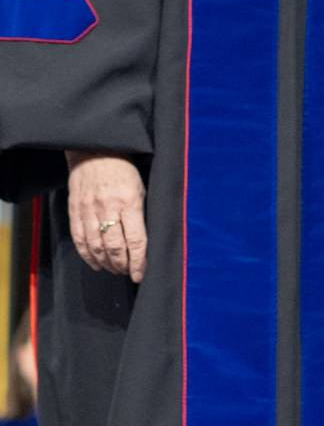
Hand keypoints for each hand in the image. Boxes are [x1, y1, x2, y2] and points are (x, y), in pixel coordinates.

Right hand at [66, 152, 147, 281]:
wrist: (95, 151)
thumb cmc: (124, 169)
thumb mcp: (142, 187)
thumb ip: (142, 213)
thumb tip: (146, 241)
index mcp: (129, 202)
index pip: (135, 240)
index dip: (138, 261)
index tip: (140, 273)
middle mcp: (108, 208)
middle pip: (114, 247)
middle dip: (122, 265)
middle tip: (128, 273)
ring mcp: (88, 210)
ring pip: (96, 247)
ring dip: (106, 263)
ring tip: (115, 270)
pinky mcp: (75, 211)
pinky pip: (80, 239)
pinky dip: (87, 255)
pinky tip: (96, 263)